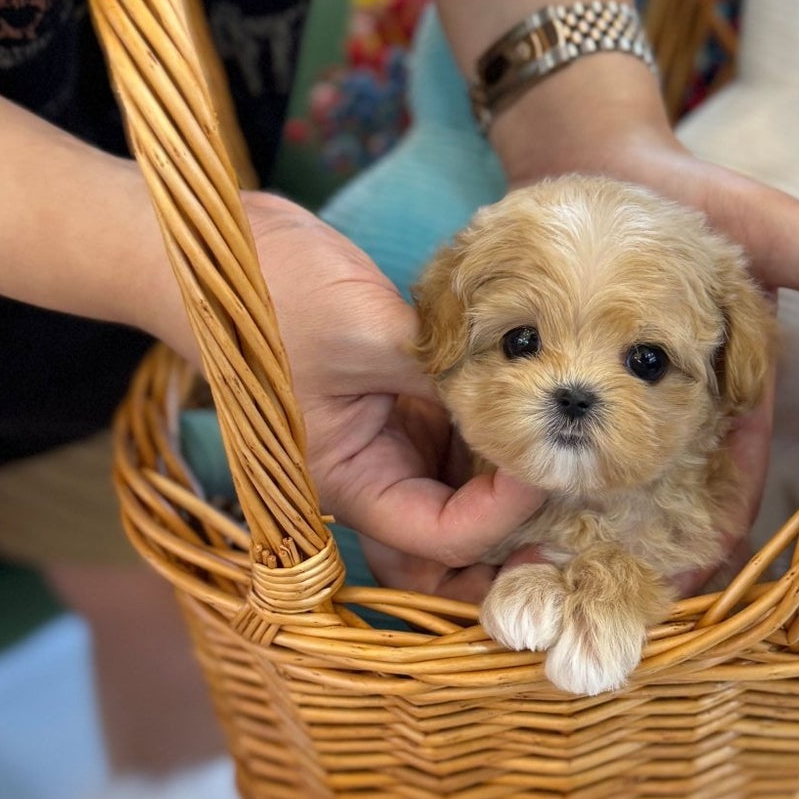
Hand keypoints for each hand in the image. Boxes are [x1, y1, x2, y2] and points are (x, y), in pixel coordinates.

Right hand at [236, 193, 541, 598]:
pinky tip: (544, 421)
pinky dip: (503, 444)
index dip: (498, 516)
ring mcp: (391, 441)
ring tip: (571, 470)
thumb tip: (527, 400)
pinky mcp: (409, 406)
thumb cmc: (269, 291)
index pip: (436, 536)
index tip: (544, 464)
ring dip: (512, 497)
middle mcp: (370, 475)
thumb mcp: (365, 331)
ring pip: (462, 502)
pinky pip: (465, 446)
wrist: (225, 243)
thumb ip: (443, 372)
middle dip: (505, 555)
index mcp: (345, 481)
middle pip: (445, 554)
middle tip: (574, 527)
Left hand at [488, 55, 798, 584]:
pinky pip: (536, 437)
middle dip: (637, 552)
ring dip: (574, 526)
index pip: (730, 486)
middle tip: (604, 604)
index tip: (697, 583)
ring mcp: (603, 398)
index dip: (717, 538)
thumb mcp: (775, 233)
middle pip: (654, 502)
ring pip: (592, 481)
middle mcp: (663, 409)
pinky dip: (523, 473)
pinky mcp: (546, 379)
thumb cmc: (696, 196)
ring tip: (540, 579)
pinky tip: (499, 515)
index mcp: (726, 397)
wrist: (599, 157)